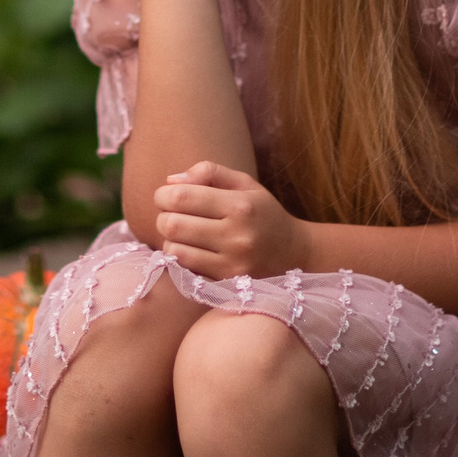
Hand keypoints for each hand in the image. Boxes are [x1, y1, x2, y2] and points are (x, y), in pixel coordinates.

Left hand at [153, 160, 308, 279]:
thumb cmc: (263, 213)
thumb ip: (209, 172)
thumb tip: (171, 180)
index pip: (180, 197)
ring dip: (170, 239)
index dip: (163, 194)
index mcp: (239, 205)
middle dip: (163, 217)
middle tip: (171, 214)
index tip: (166, 195)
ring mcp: (231, 264)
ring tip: (183, 233)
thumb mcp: (244, 183)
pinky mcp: (226, 284)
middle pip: (171, 225)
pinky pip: (185, 270)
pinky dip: (180, 258)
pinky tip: (191, 250)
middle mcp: (236, 236)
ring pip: (175, 250)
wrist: (295, 255)